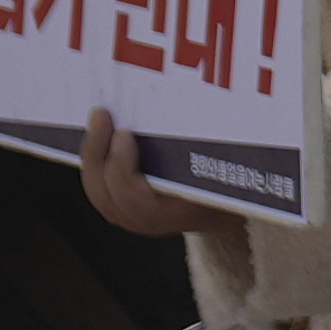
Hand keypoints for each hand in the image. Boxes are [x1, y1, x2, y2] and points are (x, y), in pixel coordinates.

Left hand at [77, 107, 249, 243]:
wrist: (229, 209)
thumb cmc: (237, 184)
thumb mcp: (233, 168)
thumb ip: (221, 152)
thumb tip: (226, 106)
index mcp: (177, 216)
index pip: (138, 204)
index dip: (124, 171)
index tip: (124, 134)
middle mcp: (149, 222)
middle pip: (108, 196)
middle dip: (98, 154)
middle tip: (101, 115)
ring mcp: (132, 218)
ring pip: (99, 192)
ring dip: (93, 156)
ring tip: (97, 120)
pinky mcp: (122, 206)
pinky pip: (100, 187)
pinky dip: (96, 161)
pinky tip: (99, 134)